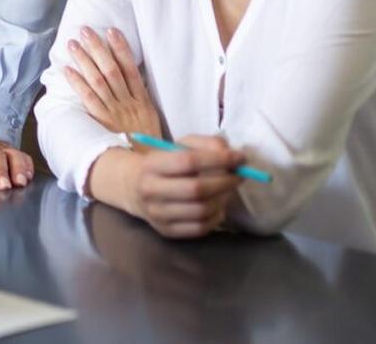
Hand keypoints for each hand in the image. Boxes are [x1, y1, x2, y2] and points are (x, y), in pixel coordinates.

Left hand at [64, 26, 161, 138]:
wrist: (147, 168)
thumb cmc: (149, 146)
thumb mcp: (152, 120)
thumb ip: (142, 100)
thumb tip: (134, 80)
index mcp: (143, 100)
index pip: (131, 68)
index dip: (121, 48)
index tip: (112, 30)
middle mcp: (128, 103)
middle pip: (112, 69)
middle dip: (98, 48)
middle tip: (86, 30)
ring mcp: (115, 112)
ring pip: (99, 80)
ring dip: (85, 61)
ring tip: (73, 44)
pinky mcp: (102, 122)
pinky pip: (89, 99)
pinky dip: (78, 84)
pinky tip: (67, 71)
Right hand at [129, 135, 243, 238]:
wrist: (135, 189)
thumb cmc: (166, 164)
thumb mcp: (181, 146)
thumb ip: (207, 144)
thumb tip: (233, 156)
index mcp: (151, 164)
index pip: (188, 161)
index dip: (218, 159)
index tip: (240, 158)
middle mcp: (150, 190)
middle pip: (196, 189)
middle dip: (225, 182)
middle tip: (239, 176)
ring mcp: (157, 214)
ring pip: (201, 210)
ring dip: (223, 199)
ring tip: (228, 190)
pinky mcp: (167, 231)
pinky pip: (201, 228)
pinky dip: (216, 216)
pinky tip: (217, 205)